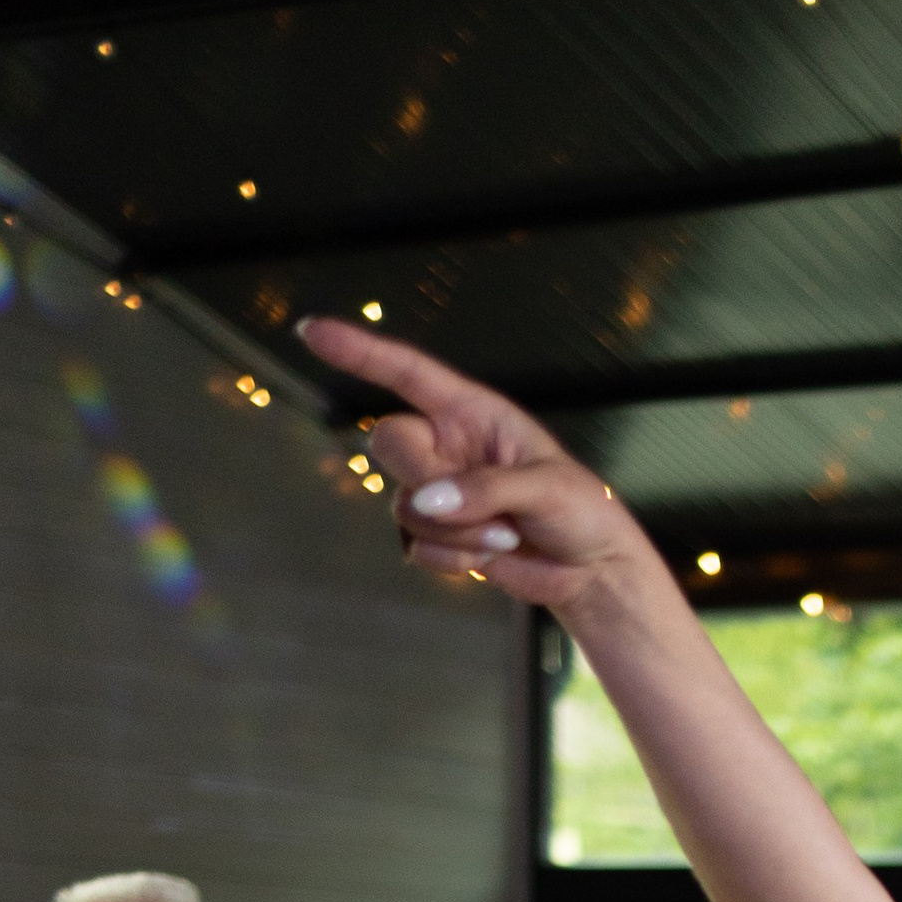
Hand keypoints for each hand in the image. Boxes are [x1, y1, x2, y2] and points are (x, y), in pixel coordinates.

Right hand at [298, 318, 645, 613]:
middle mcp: (446, 446)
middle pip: (387, 442)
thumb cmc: (580, 510)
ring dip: (458, 531)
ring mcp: (438, 493)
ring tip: (508, 534)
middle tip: (486, 504)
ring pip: (404, 507)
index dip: (357, 351)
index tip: (310, 331)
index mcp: (471, 412)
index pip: (404, 372)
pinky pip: (418, 547)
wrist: (591, 570)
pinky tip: (495, 555)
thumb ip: (485, 488)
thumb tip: (428, 503)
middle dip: (425, 476)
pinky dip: (456, 559)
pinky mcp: (439, 538)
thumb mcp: (544, 486)